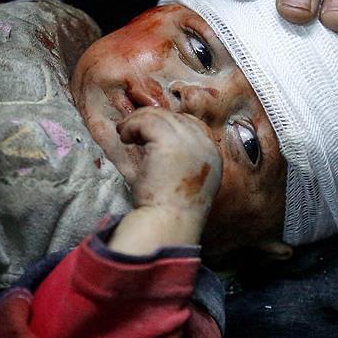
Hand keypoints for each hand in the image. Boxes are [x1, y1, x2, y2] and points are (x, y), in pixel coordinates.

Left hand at [107, 107, 221, 254]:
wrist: (167, 222)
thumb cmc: (169, 210)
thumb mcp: (184, 181)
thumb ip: (180, 159)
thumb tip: (154, 141)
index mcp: (212, 155)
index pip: (192, 125)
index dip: (169, 125)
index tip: (148, 136)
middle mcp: (205, 144)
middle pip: (175, 117)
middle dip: (151, 121)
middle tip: (132, 132)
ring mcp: (189, 140)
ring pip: (159, 115)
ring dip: (138, 122)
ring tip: (125, 134)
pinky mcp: (169, 140)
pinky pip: (147, 120)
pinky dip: (131, 125)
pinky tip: (125, 138)